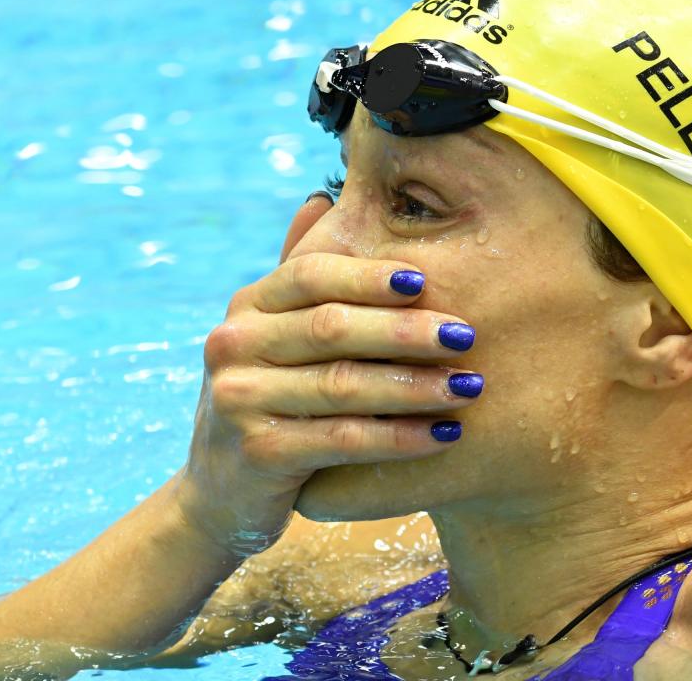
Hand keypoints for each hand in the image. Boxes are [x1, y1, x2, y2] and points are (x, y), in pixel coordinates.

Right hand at [173, 195, 480, 556]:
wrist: (222, 496)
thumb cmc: (267, 404)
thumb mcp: (272, 337)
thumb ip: (297, 277)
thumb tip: (320, 196)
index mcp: (245, 307)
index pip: (310, 274)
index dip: (369, 275)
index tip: (428, 282)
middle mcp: (233, 345)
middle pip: (331, 327)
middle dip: (406, 330)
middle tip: (467, 334)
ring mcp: (238, 400)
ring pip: (343, 385)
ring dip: (415, 386)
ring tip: (469, 387)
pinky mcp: (257, 454)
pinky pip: (343, 440)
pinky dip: (399, 436)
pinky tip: (443, 435)